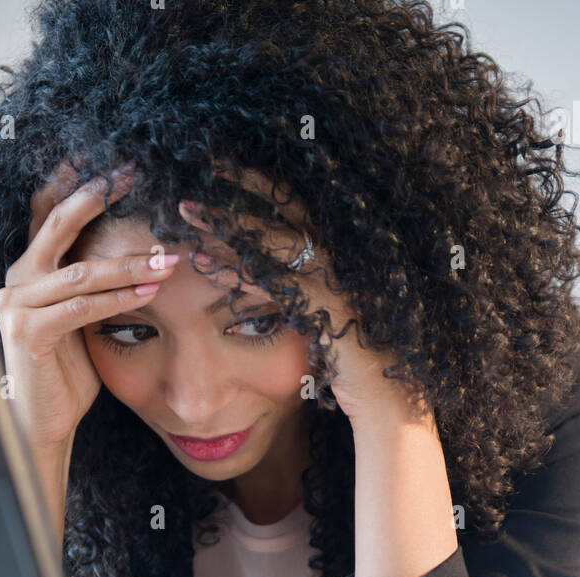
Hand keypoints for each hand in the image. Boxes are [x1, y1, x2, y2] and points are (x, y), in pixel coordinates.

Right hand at [0, 159, 178, 458]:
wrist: (41, 420)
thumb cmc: (64, 372)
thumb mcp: (80, 319)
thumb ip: (90, 288)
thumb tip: (133, 259)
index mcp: (30, 270)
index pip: (49, 213)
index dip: (77, 184)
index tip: (112, 164)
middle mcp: (17, 279)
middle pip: (57, 224)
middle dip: (96, 197)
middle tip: (133, 176)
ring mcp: (18, 303)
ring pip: (80, 272)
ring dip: (128, 263)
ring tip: (167, 258)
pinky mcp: (28, 331)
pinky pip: (81, 307)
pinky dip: (117, 299)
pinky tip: (148, 291)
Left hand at [177, 169, 409, 421]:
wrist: (394, 404)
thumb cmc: (363, 368)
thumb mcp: (335, 320)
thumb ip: (309, 293)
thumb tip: (274, 280)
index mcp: (347, 254)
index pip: (299, 207)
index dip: (260, 185)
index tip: (222, 168)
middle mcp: (346, 257)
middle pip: (284, 212)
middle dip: (238, 193)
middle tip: (193, 180)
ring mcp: (340, 279)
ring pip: (274, 242)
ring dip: (227, 228)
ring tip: (185, 215)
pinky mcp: (331, 308)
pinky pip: (275, 283)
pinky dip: (237, 274)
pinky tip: (205, 267)